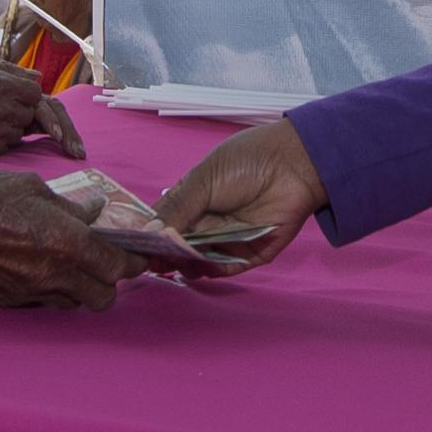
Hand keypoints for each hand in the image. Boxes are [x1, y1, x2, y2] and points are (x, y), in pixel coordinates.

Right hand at [0, 60, 85, 158]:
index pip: (40, 96)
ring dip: (13, 128)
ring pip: (20, 131)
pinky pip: (6, 145)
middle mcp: (12, 108)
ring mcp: (3, 130)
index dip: (39, 103)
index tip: (48, 117)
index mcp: (11, 85)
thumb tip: (38, 76)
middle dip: (57, 129)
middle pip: (38, 116)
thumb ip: (11, 71)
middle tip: (77, 151)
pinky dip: (0, 141)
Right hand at [0, 170, 140, 310]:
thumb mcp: (36, 189)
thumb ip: (71, 207)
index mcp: (68, 244)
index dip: (133, 264)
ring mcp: (30, 292)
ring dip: (79, 288)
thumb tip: (94, 210)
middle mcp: (55, 275)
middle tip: (102, 262)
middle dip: (108, 283)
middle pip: (102, 298)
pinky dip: (47, 289)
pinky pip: (41, 301)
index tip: (138, 259)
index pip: (117, 267)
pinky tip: (36, 267)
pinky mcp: (8, 300)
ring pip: (72, 304)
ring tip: (69, 264)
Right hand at [152, 120, 328, 274]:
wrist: (294, 165)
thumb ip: (177, 208)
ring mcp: (228, 238)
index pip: (165, 222)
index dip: (151, 236)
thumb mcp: (204, 180)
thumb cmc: (247, 162)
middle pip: (179, 246)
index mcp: (193, 198)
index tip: (137, 248)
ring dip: (188, 264)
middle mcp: (208, 221)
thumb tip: (149, 232)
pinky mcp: (250, 252)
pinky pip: (227, 267)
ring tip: (180, 262)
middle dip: (167, 255)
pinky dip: (213, 269)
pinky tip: (203, 266)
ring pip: (200, 260)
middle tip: (157, 260)